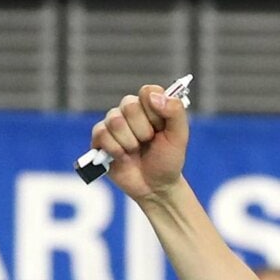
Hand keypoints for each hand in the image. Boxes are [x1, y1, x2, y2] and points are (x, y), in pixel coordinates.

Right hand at [91, 84, 187, 203]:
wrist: (156, 187)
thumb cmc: (168, 160)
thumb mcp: (180, 137)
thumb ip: (175, 112)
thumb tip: (155, 96)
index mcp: (149, 106)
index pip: (147, 92)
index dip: (155, 111)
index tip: (161, 128)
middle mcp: (129, 110)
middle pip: (130, 105)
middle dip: (144, 131)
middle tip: (149, 143)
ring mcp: (113, 123)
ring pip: (115, 121)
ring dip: (130, 142)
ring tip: (136, 151)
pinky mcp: (100, 138)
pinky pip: (102, 135)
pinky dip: (117, 151)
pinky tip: (124, 158)